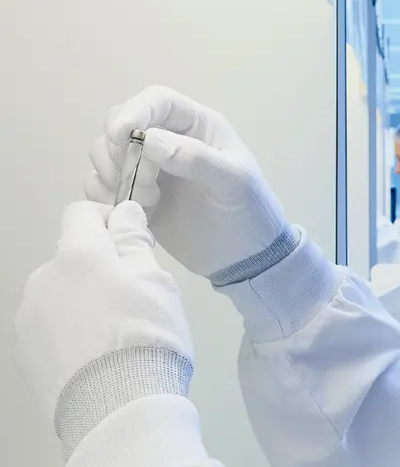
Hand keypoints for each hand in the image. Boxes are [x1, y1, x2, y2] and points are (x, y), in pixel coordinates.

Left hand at [14, 201, 193, 425]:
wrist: (115, 407)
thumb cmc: (145, 335)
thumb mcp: (157, 283)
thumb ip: (134, 242)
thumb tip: (123, 212)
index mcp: (78, 254)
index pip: (81, 213)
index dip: (107, 221)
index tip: (131, 245)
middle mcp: (43, 277)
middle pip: (71, 259)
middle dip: (97, 269)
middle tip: (132, 301)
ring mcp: (28, 317)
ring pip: (58, 294)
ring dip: (79, 301)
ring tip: (110, 337)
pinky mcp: (23, 352)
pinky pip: (48, 327)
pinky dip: (67, 333)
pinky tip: (91, 358)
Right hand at [85, 86, 293, 278]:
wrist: (245, 257)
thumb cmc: (249, 212)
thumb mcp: (234, 182)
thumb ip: (196, 158)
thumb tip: (150, 139)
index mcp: (197, 126)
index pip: (156, 100)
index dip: (133, 112)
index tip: (122, 137)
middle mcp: (168, 140)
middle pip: (120, 123)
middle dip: (120, 150)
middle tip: (145, 184)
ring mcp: (148, 168)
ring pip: (105, 153)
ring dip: (113, 175)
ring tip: (146, 202)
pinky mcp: (134, 196)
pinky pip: (100, 184)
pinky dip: (104, 195)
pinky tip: (133, 213)